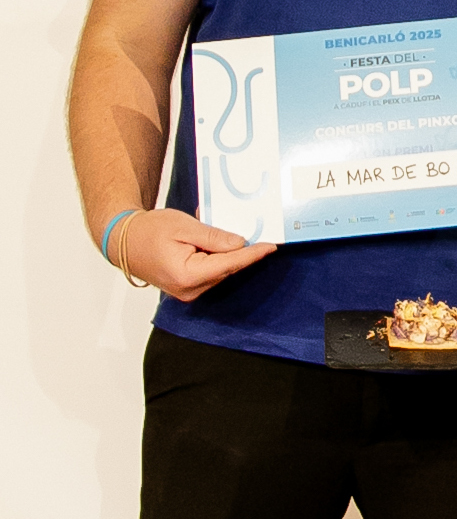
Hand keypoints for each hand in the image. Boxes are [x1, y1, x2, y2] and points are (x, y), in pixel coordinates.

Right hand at [123, 208, 275, 302]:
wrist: (123, 240)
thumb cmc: (148, 231)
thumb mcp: (183, 227)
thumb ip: (213, 237)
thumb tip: (240, 244)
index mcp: (188, 275)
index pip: (230, 264)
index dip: (252, 254)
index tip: (272, 246)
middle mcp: (190, 290)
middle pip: (227, 268)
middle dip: (239, 250)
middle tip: (250, 229)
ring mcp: (188, 292)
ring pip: (220, 271)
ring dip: (224, 253)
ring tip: (213, 231)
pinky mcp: (187, 289)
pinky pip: (210, 272)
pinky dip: (214, 258)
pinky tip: (207, 241)